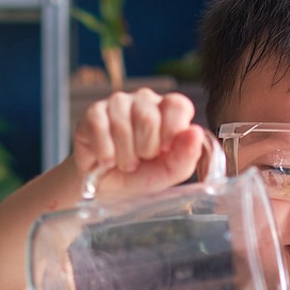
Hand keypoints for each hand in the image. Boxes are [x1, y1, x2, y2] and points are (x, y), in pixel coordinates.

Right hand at [72, 88, 205, 197]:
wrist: (107, 188)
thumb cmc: (141, 175)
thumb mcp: (169, 172)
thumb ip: (186, 155)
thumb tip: (195, 132)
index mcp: (169, 111)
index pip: (177, 104)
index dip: (172, 130)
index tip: (165, 151)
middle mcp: (145, 101)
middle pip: (148, 117)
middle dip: (145, 149)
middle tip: (141, 160)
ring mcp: (118, 103)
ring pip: (122, 125)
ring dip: (124, 156)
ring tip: (124, 162)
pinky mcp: (94, 112)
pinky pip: (99, 128)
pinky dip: (105, 153)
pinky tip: (107, 159)